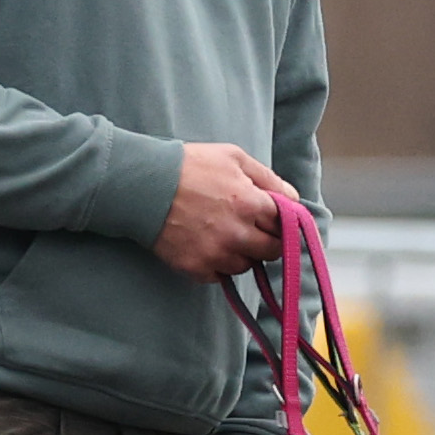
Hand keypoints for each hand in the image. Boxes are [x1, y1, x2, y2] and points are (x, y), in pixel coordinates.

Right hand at [152, 142, 294, 282]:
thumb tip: (293, 198)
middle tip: (251, 229)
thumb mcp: (233, 158)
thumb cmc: (188, 165)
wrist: (141, 185)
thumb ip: (268, 178)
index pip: (286, 225)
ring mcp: (216, 254)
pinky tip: (205, 245)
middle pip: (273, 251)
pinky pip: (220, 276)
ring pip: (246, 266)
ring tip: (222, 234)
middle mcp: (238, 233)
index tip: (271, 219)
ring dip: (241, 254)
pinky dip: (217, 265)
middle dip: (267, 241)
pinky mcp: (196, 268)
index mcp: (251, 204)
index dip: (280, 221)